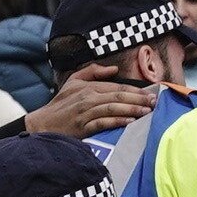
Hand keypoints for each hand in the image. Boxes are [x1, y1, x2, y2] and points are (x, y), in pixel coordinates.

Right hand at [27, 64, 156, 135]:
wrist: (43, 124)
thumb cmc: (60, 105)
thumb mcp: (73, 82)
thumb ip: (93, 71)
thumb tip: (114, 69)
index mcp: (88, 87)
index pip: (116, 86)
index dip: (135, 90)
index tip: (150, 92)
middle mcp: (88, 98)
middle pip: (118, 96)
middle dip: (138, 99)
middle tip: (154, 102)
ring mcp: (86, 113)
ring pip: (114, 108)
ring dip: (132, 109)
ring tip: (147, 111)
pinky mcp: (84, 127)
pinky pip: (104, 123)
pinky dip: (118, 121)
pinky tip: (130, 122)